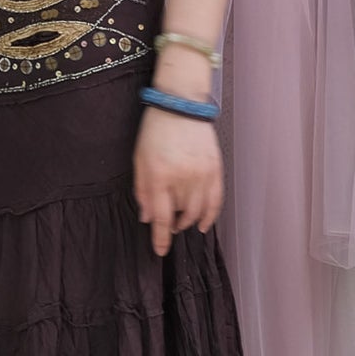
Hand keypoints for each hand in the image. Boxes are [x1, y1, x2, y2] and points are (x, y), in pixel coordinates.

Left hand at [132, 104, 222, 256]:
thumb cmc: (155, 131)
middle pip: (181, 215)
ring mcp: (202, 173)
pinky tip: (203, 223)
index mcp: (159, 175)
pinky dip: (210, 215)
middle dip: (174, 224)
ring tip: (182, 221)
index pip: (160, 216)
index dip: (160, 238)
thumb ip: (142, 190)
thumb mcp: (139, 160)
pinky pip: (216, 200)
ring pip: (198, 211)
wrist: (180, 104)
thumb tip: (146, 218)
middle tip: (168, 224)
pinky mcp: (215, 169)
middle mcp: (183, 177)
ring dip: (189, 220)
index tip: (160, 251)